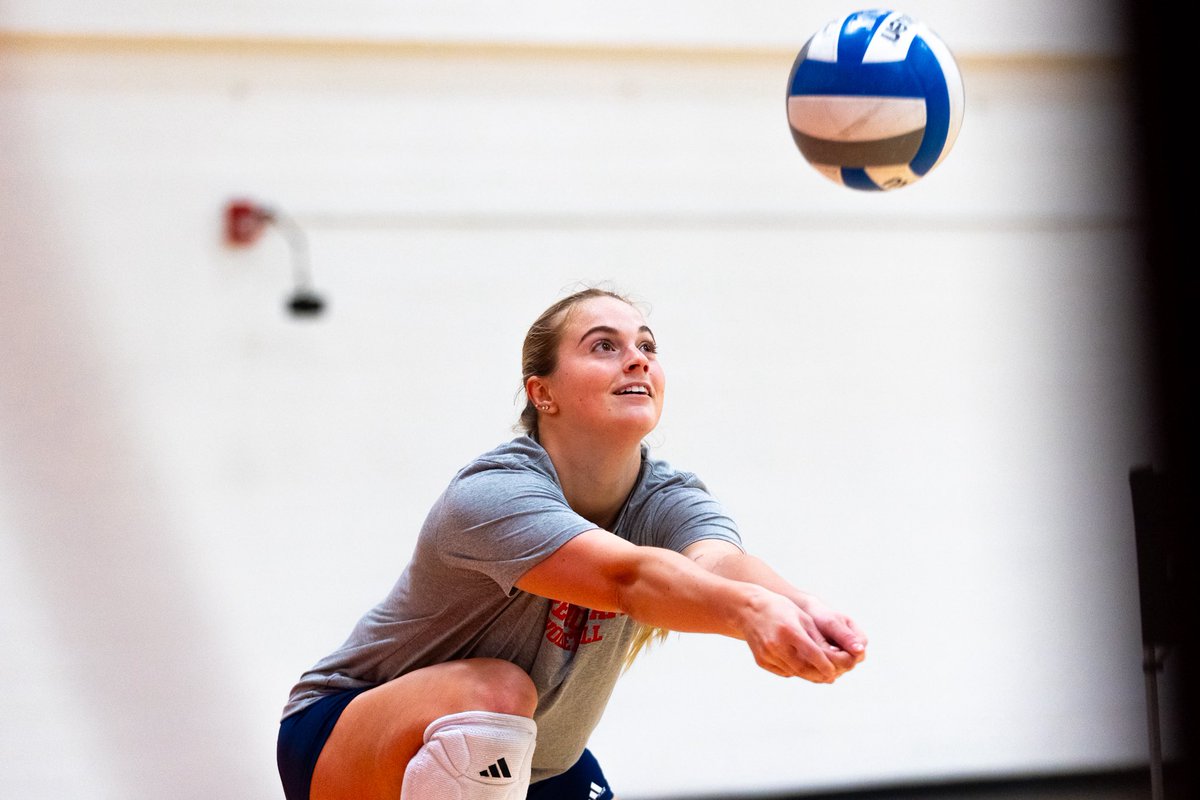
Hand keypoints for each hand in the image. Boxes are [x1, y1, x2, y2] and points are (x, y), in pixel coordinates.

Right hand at [741, 590, 860, 682]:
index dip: (826, 665)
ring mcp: (767, 654)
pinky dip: (795, 672)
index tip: (836, 670)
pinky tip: (803, 668)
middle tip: (832, 676)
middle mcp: (776, 644)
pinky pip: (783, 671)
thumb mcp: (802, 617)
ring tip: (821, 674)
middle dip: (820, 675)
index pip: (813, 654)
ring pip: (794, 672)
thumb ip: (817, 638)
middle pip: (803, 668)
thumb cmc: (780, 609)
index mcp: (789, 631)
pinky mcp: (761, 661)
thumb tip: (835, 657)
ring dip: (809, 675)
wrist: (748, 609)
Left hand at [796, 594, 867, 675]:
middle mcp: (856, 652)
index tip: (820, 650)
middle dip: (829, 662)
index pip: (855, 656)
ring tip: (807, 658)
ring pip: (838, 671)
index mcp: (860, 640)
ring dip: (823, 667)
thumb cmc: (820, 616)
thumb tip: (860, 650)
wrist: (807, 616)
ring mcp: (846, 660)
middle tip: (811, 656)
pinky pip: (829, 673)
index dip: (838, 657)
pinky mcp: (835, 665)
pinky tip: (806, 663)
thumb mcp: (832, 623)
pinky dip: (818, 669)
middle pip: (847, 666)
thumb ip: (845, 636)